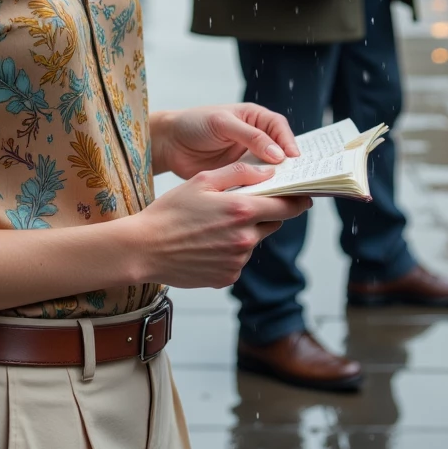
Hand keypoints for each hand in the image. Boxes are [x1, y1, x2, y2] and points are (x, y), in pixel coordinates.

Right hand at [138, 161, 310, 288]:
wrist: (144, 249)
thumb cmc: (170, 212)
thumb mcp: (201, 181)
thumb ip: (238, 173)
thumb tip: (268, 171)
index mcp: (242, 211)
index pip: (287, 207)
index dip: (297, 200)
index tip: (302, 196)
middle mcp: (245, 239)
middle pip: (273, 224)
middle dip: (265, 214)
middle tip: (243, 207)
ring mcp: (237, 261)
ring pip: (253, 242)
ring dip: (244, 233)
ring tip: (213, 227)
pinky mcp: (227, 277)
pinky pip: (238, 260)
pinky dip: (229, 252)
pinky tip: (206, 245)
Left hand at [151, 104, 298, 178]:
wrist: (169, 144)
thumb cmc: (194, 124)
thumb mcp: (222, 123)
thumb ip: (250, 137)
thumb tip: (278, 155)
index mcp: (254, 118)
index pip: (279, 128)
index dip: (288, 142)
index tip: (294, 159)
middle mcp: (256, 138)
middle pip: (280, 150)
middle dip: (289, 163)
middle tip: (297, 179)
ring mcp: (248, 157)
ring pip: (270, 169)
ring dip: (277, 178)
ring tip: (286, 191)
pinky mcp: (239, 175)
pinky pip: (256, 182)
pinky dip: (262, 188)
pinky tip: (266, 197)